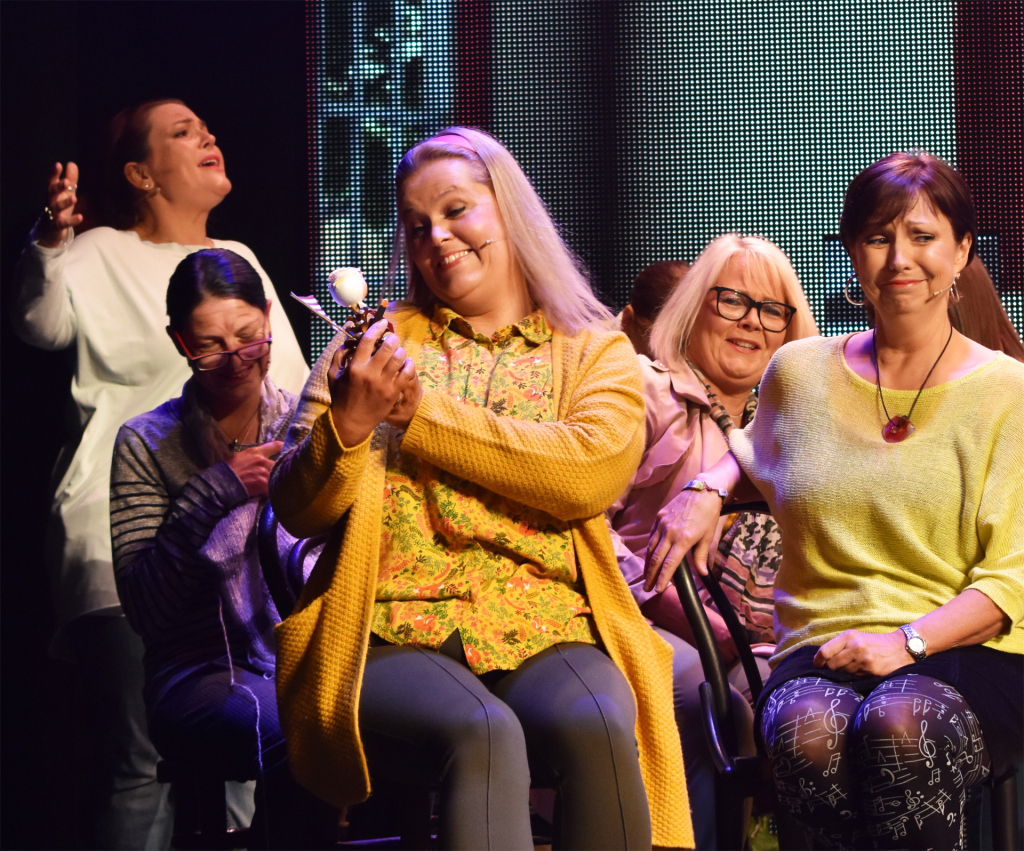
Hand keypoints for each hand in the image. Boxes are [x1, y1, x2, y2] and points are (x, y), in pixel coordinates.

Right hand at [39, 162, 82, 247]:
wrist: (49, 230)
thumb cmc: (59, 209)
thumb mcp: (65, 194)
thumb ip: (70, 180)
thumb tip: (72, 163)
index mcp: (53, 194)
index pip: (51, 182)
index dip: (54, 174)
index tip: (58, 165)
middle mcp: (51, 202)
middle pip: (52, 193)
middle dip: (59, 187)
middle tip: (66, 181)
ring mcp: (53, 214)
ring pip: (57, 207)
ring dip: (65, 202)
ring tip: (74, 197)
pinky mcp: (57, 225)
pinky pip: (64, 223)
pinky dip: (72, 220)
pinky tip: (80, 217)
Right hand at [227, 441, 282, 497]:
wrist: (222, 482)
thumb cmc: (227, 469)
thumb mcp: (240, 457)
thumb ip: (253, 457)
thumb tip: (258, 460)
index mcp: (256, 452)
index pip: (276, 446)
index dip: (284, 447)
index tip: (289, 449)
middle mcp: (263, 461)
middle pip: (281, 462)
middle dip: (282, 467)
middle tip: (285, 471)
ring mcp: (265, 473)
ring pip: (278, 475)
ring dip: (278, 479)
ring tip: (282, 483)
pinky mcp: (264, 485)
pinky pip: (274, 488)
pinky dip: (274, 491)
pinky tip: (276, 493)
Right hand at [329, 320, 417, 445]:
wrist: (351, 422)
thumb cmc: (341, 398)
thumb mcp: (333, 375)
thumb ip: (339, 356)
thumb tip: (348, 341)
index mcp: (354, 367)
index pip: (368, 340)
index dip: (377, 327)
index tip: (382, 322)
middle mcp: (370, 373)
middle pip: (388, 347)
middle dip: (392, 338)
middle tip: (393, 339)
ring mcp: (383, 384)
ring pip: (399, 358)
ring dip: (401, 350)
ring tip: (399, 351)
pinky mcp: (393, 393)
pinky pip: (407, 373)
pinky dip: (409, 365)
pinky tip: (406, 363)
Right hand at [644, 487, 722, 593]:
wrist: (702, 491)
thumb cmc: (708, 515)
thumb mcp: (709, 536)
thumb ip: (701, 556)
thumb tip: (701, 574)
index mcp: (683, 539)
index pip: (669, 564)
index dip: (662, 578)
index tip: (658, 590)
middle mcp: (669, 532)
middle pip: (655, 558)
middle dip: (650, 575)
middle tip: (646, 588)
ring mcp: (662, 524)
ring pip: (650, 548)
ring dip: (647, 564)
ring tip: (646, 576)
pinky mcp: (658, 518)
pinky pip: (651, 537)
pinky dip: (649, 549)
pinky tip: (649, 557)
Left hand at [813, 629, 910, 676]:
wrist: (900, 648)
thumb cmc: (874, 642)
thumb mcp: (856, 637)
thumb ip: (840, 645)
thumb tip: (821, 659)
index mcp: (849, 636)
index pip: (825, 651)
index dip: (818, 661)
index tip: (817, 665)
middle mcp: (855, 647)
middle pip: (832, 664)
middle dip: (831, 668)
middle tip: (835, 668)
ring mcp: (863, 660)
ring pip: (842, 672)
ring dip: (843, 672)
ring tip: (852, 666)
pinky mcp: (871, 670)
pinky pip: (854, 677)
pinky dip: (854, 676)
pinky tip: (860, 670)